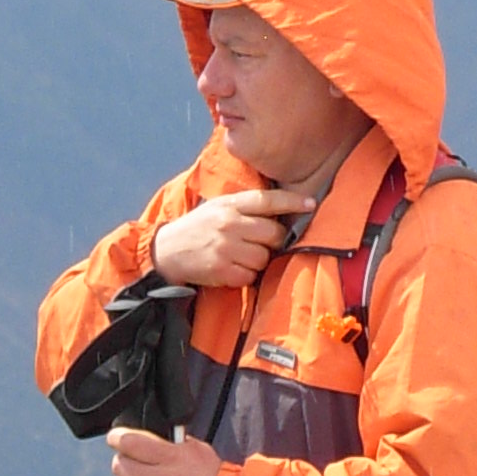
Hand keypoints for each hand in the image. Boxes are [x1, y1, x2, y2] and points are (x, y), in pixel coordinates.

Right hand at [149, 188, 314, 288]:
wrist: (166, 251)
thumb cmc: (198, 228)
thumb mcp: (218, 207)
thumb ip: (245, 207)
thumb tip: (281, 212)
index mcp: (229, 205)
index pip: (268, 200)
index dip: (292, 202)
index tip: (310, 204)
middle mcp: (229, 224)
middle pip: (273, 233)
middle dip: (274, 240)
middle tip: (262, 242)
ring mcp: (225, 248)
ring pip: (264, 257)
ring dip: (259, 260)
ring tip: (243, 256)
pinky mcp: (221, 270)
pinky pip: (250, 275)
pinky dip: (246, 275)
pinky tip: (233, 268)